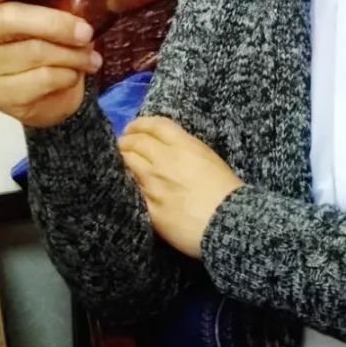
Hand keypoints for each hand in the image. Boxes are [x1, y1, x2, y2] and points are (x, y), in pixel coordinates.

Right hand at [0, 0, 102, 128]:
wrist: (50, 91)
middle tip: (86, 32)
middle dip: (56, 23)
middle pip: (9, 19)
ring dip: (70, 54)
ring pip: (30, 53)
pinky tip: (74, 75)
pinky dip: (65, 76)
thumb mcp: (66, 3)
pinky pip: (37, 80)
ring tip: (89, 56)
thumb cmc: (50, 38)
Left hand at [117, 116, 242, 258]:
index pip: (155, 126)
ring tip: (118, 161)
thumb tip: (167, 151)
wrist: (228, 222)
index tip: (132, 128)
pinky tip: (124, 184)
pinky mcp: (148, 207)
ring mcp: (153, 184)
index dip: (140, 124)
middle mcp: (164, 160)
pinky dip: (125, 183)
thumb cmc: (226, 191)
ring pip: (127, 164)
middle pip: (136, 142)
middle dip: (125, 141)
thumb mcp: (209, 159)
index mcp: (184, 146)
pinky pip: (130, 190)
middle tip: (121, 144)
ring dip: (121, 159)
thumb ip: (186, 152)